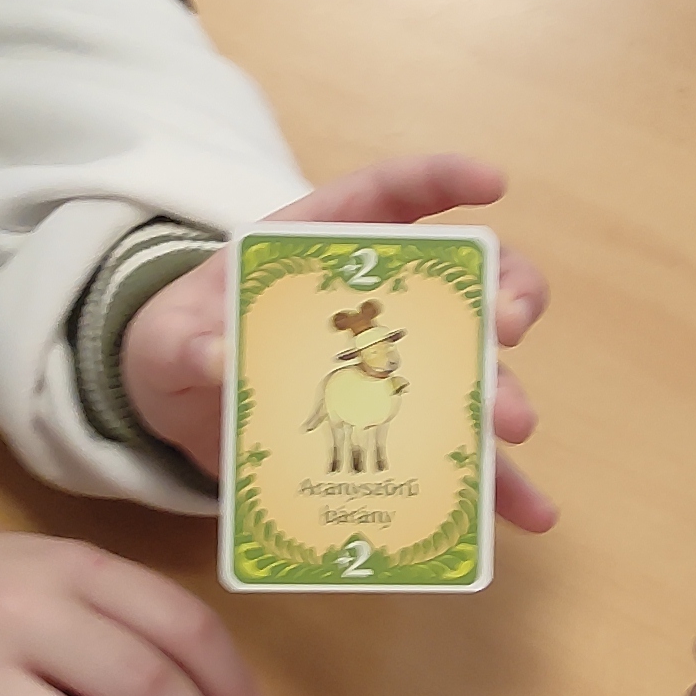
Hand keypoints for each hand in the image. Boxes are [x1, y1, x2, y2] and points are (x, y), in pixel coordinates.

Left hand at [121, 154, 558, 534]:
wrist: (180, 411)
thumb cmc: (180, 345)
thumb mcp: (165, 339)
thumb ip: (185, 344)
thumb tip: (218, 358)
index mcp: (323, 249)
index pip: (389, 196)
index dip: (442, 181)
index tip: (492, 184)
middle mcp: (378, 302)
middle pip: (463, 280)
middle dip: (503, 295)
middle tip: (508, 329)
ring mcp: (396, 367)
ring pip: (474, 369)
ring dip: (503, 393)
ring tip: (513, 426)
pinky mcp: (396, 430)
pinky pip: (456, 456)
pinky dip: (495, 486)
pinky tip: (529, 514)